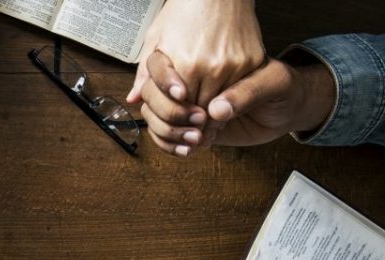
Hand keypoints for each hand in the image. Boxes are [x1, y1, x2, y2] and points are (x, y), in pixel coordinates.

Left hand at [126, 0, 263, 155]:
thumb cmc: (185, 11)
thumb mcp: (156, 39)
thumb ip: (145, 74)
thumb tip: (134, 98)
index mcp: (183, 63)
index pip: (177, 108)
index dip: (175, 119)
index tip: (176, 121)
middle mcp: (208, 66)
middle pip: (199, 111)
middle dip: (191, 119)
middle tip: (189, 123)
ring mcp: (231, 65)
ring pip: (220, 106)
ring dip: (211, 113)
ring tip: (203, 111)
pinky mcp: (249, 61)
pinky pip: (239, 92)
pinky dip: (229, 99)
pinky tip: (220, 96)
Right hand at [138, 57, 336, 154]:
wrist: (290, 106)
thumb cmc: (285, 87)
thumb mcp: (274, 82)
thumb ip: (246, 93)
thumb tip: (217, 109)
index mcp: (209, 61)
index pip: (171, 71)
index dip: (171, 87)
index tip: (188, 101)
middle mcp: (194, 81)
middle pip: (156, 96)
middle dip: (172, 114)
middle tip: (199, 123)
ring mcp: (191, 104)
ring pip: (155, 116)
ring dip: (169, 132)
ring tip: (197, 139)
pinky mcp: (193, 125)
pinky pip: (165, 134)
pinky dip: (170, 145)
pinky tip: (188, 149)